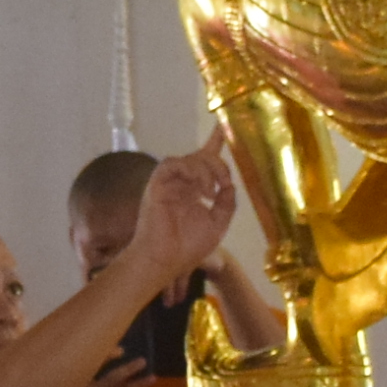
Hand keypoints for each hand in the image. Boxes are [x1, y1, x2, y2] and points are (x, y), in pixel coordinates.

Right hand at [126, 135, 241, 286]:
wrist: (166, 260)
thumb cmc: (187, 247)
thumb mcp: (217, 224)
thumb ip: (226, 204)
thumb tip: (230, 184)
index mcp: (193, 190)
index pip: (204, 161)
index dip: (214, 143)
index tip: (223, 127)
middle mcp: (180, 183)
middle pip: (201, 157)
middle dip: (218, 165)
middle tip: (222, 185)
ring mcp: (167, 183)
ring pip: (189, 159)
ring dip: (206, 170)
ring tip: (210, 192)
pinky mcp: (157, 184)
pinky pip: (172, 164)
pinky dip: (190, 170)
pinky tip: (199, 188)